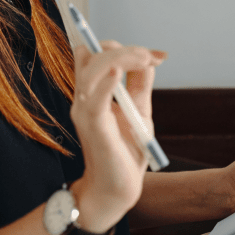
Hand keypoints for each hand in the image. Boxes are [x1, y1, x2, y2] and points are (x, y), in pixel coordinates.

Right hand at [69, 41, 166, 231]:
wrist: (118, 187)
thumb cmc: (125, 150)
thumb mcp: (137, 109)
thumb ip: (140, 83)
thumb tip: (150, 58)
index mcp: (91, 92)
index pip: (94, 54)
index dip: (120, 47)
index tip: (152, 56)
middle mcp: (83, 98)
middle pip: (92, 57)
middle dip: (123, 50)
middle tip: (150, 57)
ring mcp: (85, 112)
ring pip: (91, 71)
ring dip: (119, 59)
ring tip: (143, 59)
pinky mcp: (93, 128)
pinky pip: (94, 101)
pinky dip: (106, 84)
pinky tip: (118, 73)